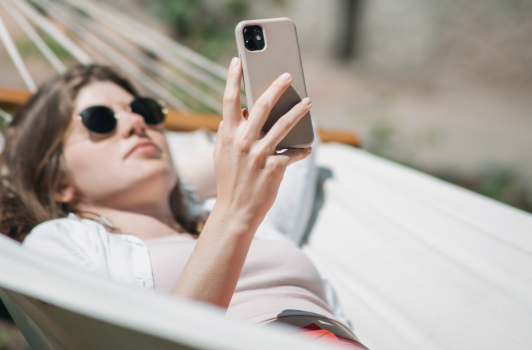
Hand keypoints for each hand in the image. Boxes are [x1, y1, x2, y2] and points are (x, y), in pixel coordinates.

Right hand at [213, 57, 311, 228]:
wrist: (235, 211)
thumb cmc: (230, 180)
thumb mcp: (223, 154)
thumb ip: (229, 132)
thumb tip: (240, 113)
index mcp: (228, 135)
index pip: (229, 100)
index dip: (233, 78)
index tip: (237, 61)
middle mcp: (243, 142)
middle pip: (262, 105)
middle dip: (276, 86)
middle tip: (288, 74)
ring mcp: (260, 155)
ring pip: (284, 125)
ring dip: (298, 111)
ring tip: (308, 102)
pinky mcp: (275, 168)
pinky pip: (293, 152)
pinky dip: (302, 150)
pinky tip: (307, 147)